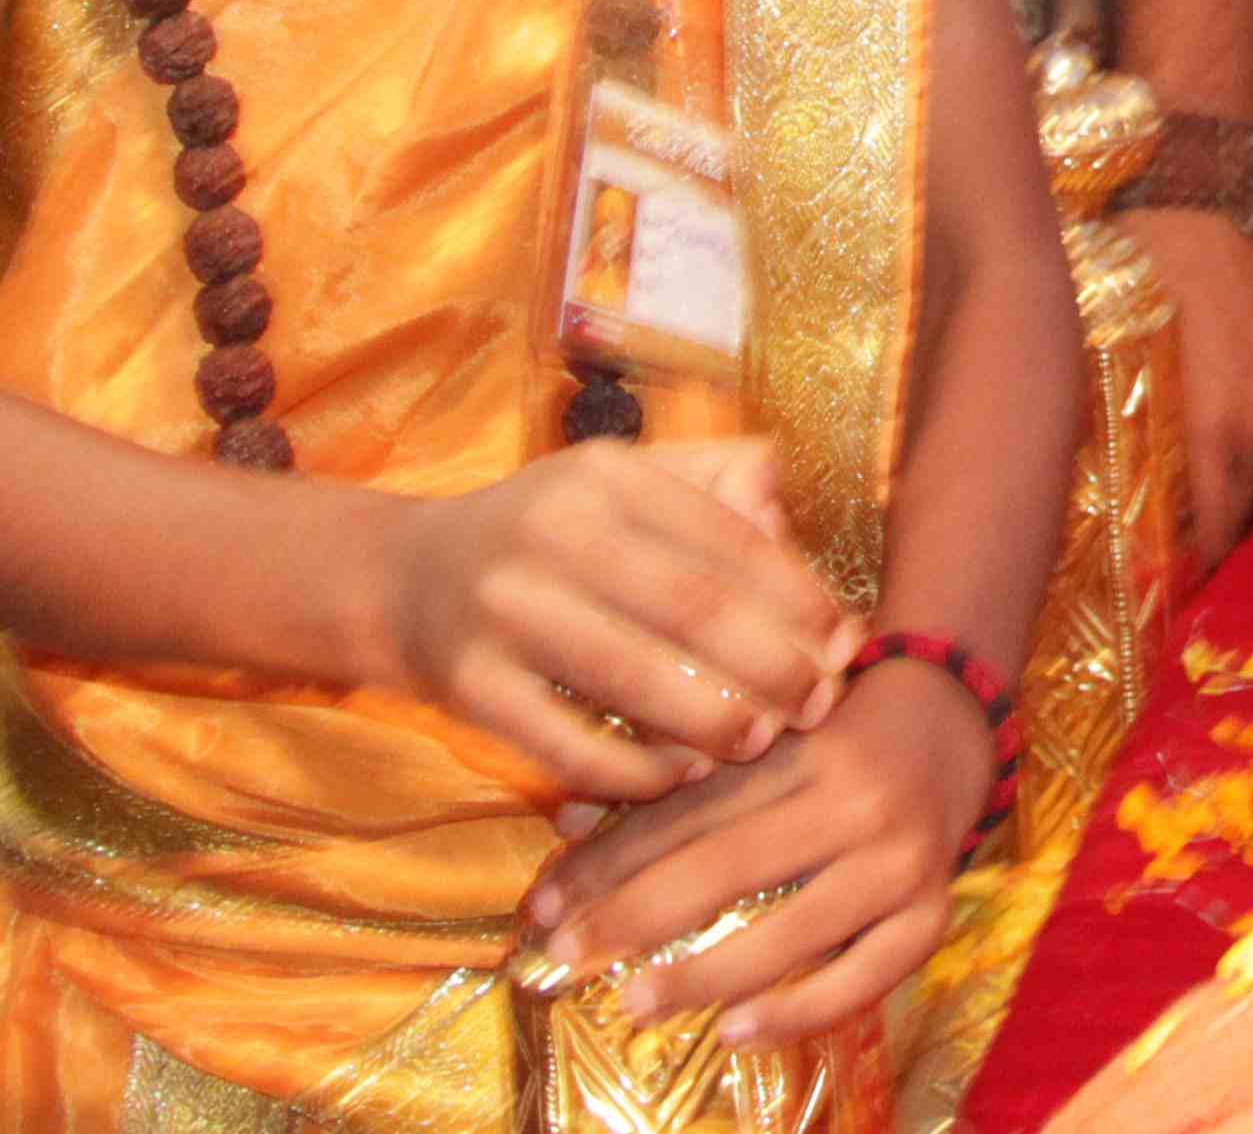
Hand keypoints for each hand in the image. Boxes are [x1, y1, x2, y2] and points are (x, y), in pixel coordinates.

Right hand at [374, 436, 856, 806]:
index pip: (724, 537)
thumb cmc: (548, 532)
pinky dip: (635, 768)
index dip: (797, 594)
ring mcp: (503, 611)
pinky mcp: (470, 686)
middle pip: (690, 607)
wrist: (406, 578)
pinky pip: (569, 744)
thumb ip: (709, 481)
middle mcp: (550, 532)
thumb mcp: (620, 482)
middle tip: (820, 704)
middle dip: (771, 663)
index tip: (846, 640)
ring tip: (763, 741)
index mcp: (604, 476)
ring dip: (713, 718)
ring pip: (633, 676)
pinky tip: (684, 775)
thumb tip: (785, 506)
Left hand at [522, 661, 995, 1047]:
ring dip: (705, 972)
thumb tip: (567, 823)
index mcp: (802, 746)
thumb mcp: (760, 734)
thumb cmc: (835, 727)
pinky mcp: (933, 912)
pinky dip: (800, 1009)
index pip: (690, 811)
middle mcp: (853, 800)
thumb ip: (672, 781)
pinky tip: (736, 1031)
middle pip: (729, 864)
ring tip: (637, 1002)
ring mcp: (899, 861)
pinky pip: (865, 975)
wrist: (956, 719)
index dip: (609, 860)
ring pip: (793, 927)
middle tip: (566, 956)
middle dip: (635, 915)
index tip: (544, 906)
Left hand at [1111, 204, 1252, 564]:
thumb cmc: (1140, 263)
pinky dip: (1250, 445)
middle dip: (1222, 533)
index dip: (1202, 556)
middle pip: (1249, 496)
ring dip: (1239, 490)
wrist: (1195, 191)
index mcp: (1217, 419)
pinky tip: (1222, 451)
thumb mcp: (1107, 339)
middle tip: (1185, 562)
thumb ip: (1102, 412)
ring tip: (1204, 517)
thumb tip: (1059, 472)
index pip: (1220, 513)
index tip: (1176, 589)